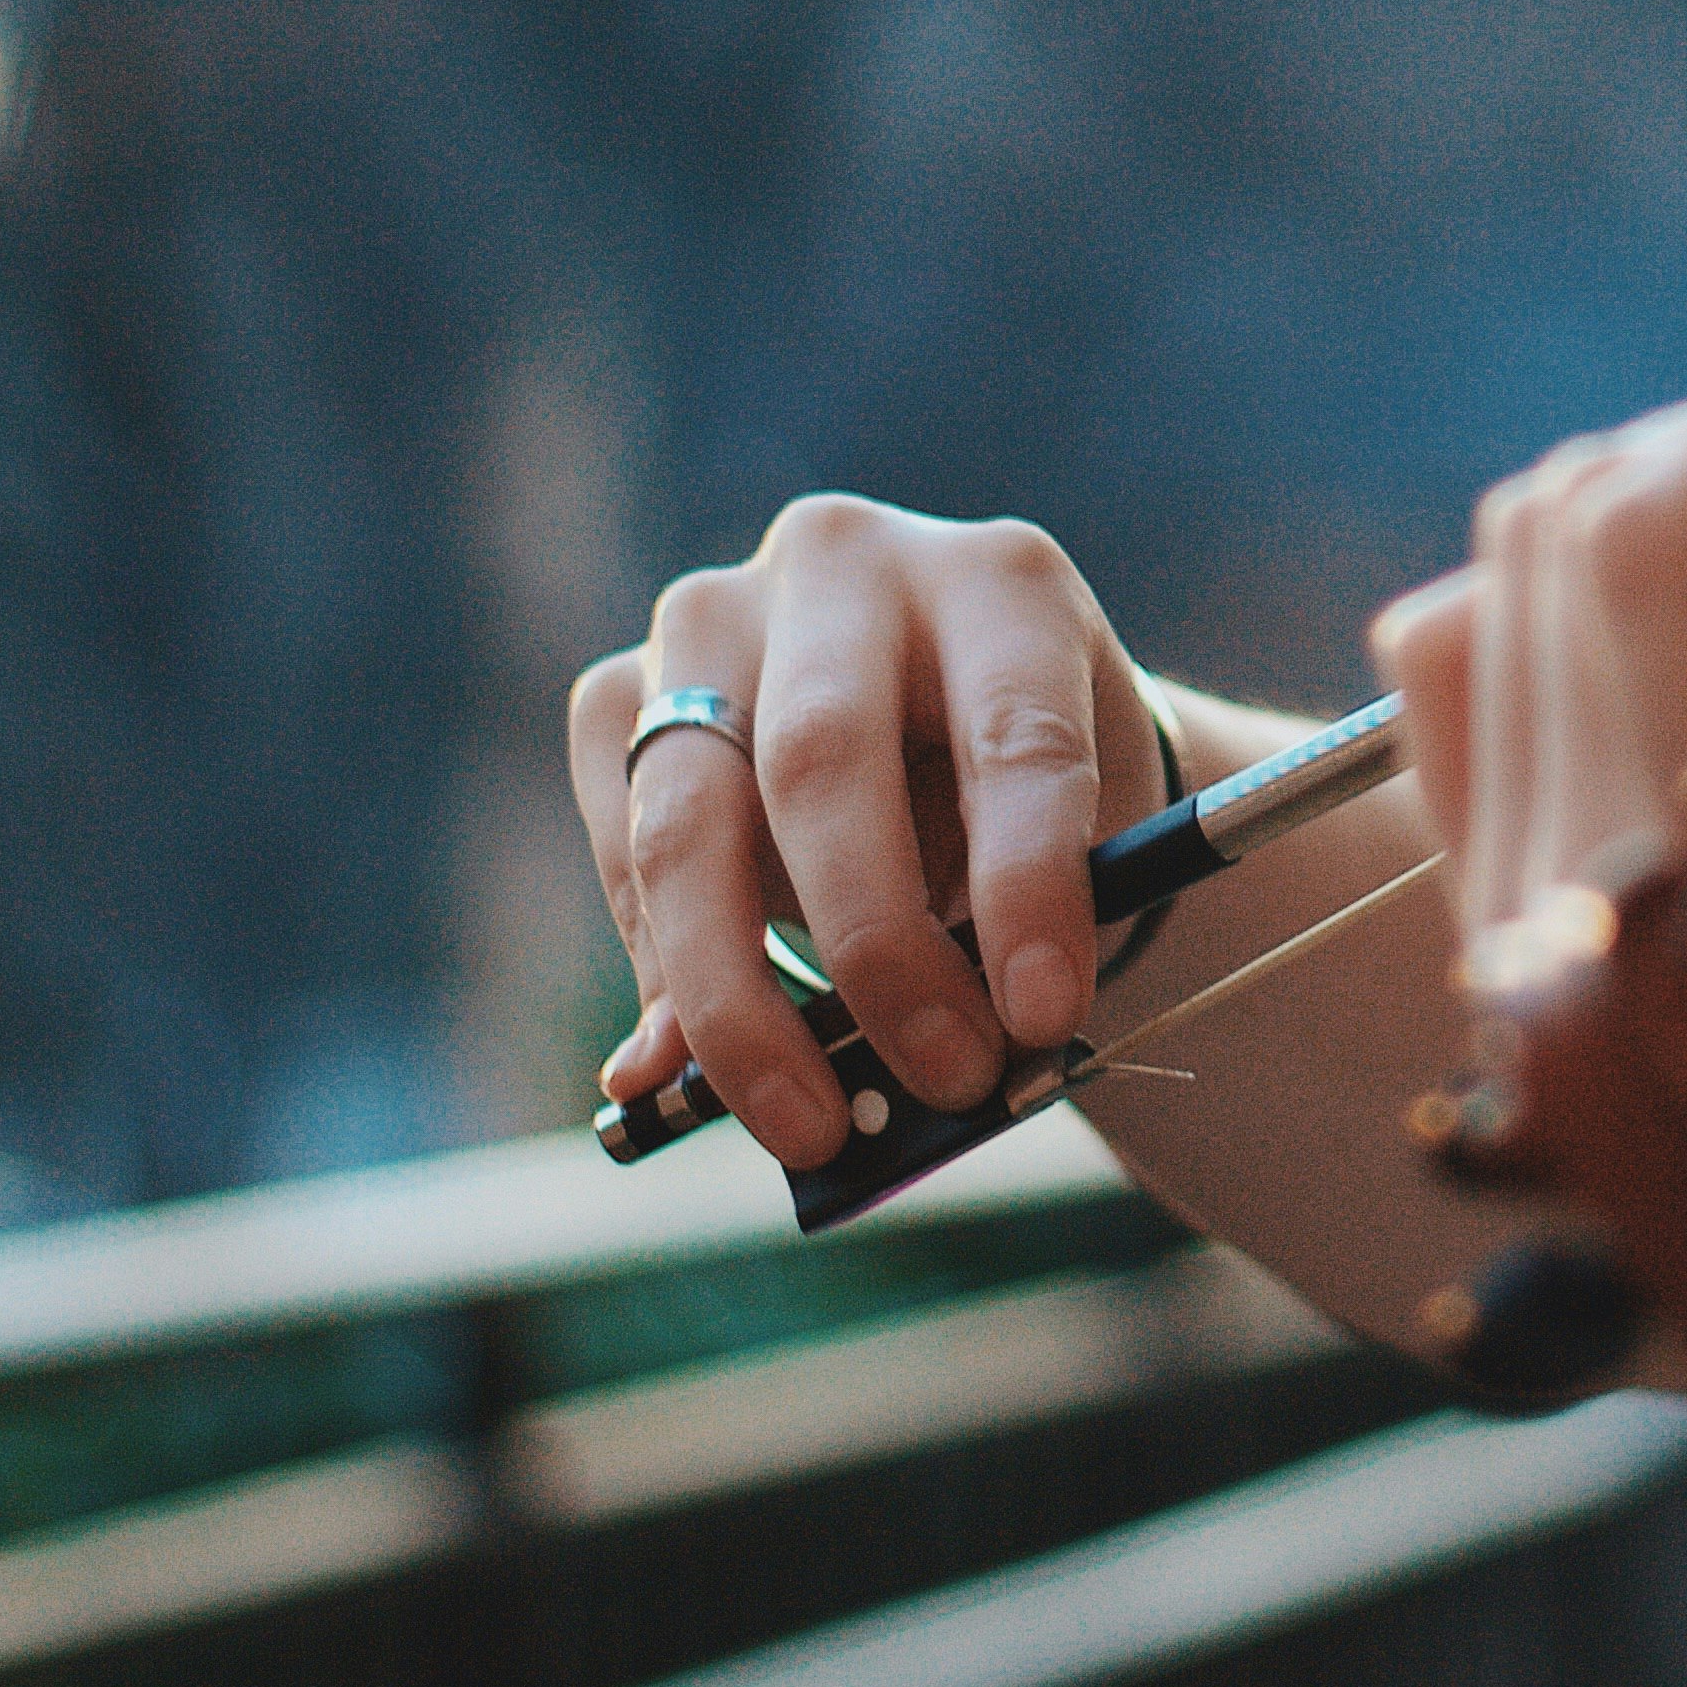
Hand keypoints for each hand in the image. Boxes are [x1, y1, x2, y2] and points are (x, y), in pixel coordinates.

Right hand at [567, 497, 1171, 1169]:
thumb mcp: (1068, 843)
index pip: (1015, 733)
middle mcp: (845, 564)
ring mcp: (715, 616)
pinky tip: (691, 1061)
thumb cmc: (1026, 801)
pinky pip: (618, 839)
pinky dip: (656, 968)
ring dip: (735, 994)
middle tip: (939, 1080)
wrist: (945, 731)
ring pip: (687, 815)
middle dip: (877, 947)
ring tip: (806, 1122)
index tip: (1046, 1017)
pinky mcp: (623, 686)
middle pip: (821, 761)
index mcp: (1000, 582)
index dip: (1030, 883)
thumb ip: (998, 937)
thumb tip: (868, 1081)